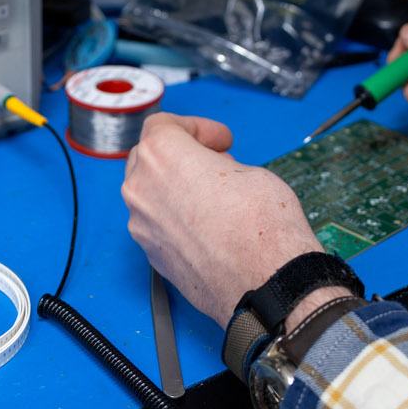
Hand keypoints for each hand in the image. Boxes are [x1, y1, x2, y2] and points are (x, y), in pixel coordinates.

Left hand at [121, 113, 325, 327]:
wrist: (266, 283)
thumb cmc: (262, 225)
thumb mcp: (248, 171)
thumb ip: (215, 165)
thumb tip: (210, 173)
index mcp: (162, 155)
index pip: (163, 125)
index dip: (196, 127)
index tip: (217, 140)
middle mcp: (141, 189)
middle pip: (149, 158)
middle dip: (180, 155)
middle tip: (214, 162)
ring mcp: (143, 226)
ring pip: (150, 195)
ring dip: (175, 189)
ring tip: (212, 197)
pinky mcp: (152, 256)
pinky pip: (158, 226)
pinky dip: (176, 220)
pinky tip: (207, 227)